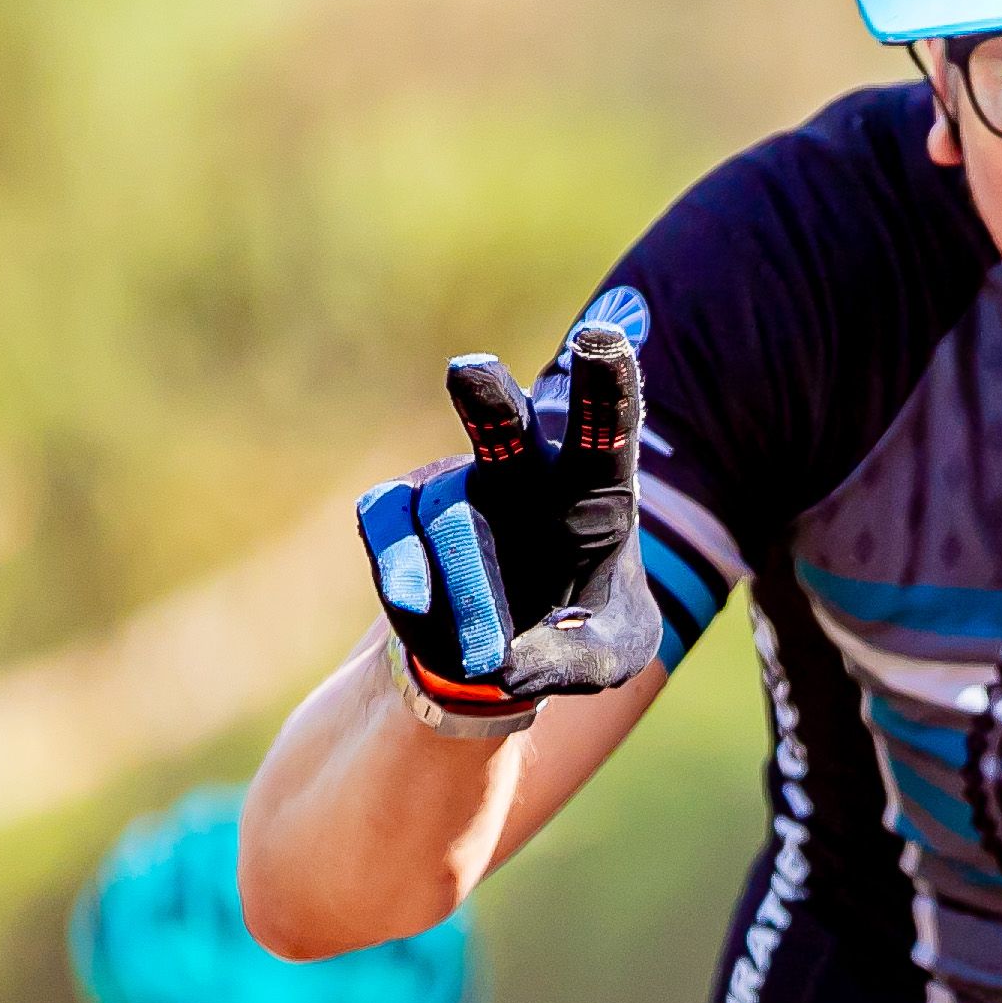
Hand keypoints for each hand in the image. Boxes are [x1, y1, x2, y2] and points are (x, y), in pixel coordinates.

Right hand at [357, 319, 659, 732]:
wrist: (503, 647)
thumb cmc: (581, 628)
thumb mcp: (612, 653)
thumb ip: (578, 655)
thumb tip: (509, 661)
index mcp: (594, 490)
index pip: (605, 432)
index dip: (605, 389)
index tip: (601, 341)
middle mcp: (522, 473)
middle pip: (506, 427)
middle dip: (490, 399)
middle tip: (469, 371)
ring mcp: (454, 487)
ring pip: (449, 519)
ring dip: (465, 589)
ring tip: (481, 658)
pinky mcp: (397, 512)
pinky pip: (389, 535)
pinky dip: (406, 583)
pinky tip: (417, 617)